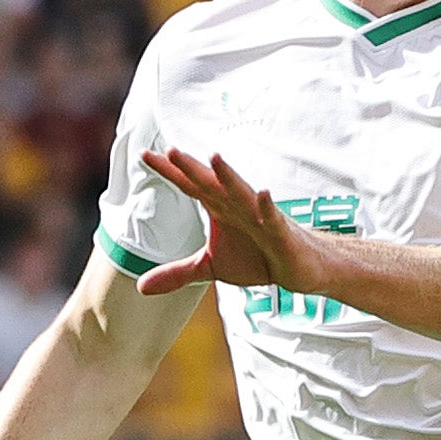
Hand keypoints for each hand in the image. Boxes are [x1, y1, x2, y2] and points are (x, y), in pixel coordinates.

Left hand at [134, 150, 324, 297]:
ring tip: (215, 158)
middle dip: (191, 168)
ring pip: (241, 194)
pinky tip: (263, 194)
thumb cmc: (258, 257)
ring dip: (228, 177)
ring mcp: (260, 217)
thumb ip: (178, 273)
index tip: (144, 155)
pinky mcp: (281, 233)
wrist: (300, 267)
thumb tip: (140, 287)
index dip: (169, 173)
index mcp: (220, 209)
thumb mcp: (212, 267)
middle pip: (210, 184)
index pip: (190, 186)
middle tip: (170, 152)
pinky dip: (267, 208)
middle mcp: (237, 206)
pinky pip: (273, 218)